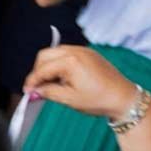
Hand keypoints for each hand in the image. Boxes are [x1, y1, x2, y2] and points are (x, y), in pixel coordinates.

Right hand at [23, 45, 137, 120]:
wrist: (124, 98)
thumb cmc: (99, 99)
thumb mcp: (69, 99)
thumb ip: (48, 92)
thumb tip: (34, 91)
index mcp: (70, 61)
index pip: (42, 69)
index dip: (32, 81)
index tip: (27, 92)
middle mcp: (76, 51)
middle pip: (45, 55)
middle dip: (37, 70)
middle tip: (36, 87)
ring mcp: (83, 51)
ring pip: (55, 53)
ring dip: (48, 66)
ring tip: (48, 84)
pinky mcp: (89, 54)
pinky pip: (67, 54)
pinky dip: (59, 64)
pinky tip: (60, 79)